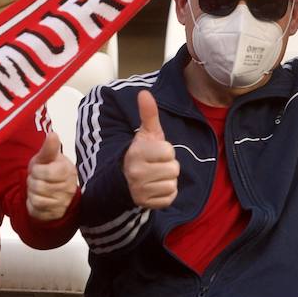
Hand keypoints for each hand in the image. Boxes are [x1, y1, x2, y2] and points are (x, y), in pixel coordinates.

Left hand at [27, 131, 77, 221]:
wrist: (55, 190)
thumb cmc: (49, 170)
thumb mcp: (47, 157)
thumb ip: (49, 148)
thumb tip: (53, 134)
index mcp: (68, 171)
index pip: (47, 173)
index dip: (37, 170)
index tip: (38, 169)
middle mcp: (68, 188)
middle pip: (39, 186)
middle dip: (32, 181)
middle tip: (36, 179)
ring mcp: (63, 203)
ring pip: (37, 199)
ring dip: (31, 193)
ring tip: (36, 188)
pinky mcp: (55, 214)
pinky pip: (36, 211)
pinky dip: (32, 204)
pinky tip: (36, 199)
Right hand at [122, 91, 179, 209]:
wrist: (124, 178)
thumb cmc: (140, 153)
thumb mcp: (145, 133)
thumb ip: (148, 113)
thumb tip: (144, 92)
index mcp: (137, 153)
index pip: (169, 151)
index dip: (166, 151)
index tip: (155, 152)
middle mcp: (136, 173)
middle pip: (173, 169)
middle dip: (168, 165)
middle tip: (156, 165)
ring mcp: (141, 191)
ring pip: (172, 184)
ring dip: (167, 179)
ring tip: (155, 176)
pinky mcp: (148, 204)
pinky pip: (170, 197)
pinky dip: (166, 193)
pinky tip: (156, 187)